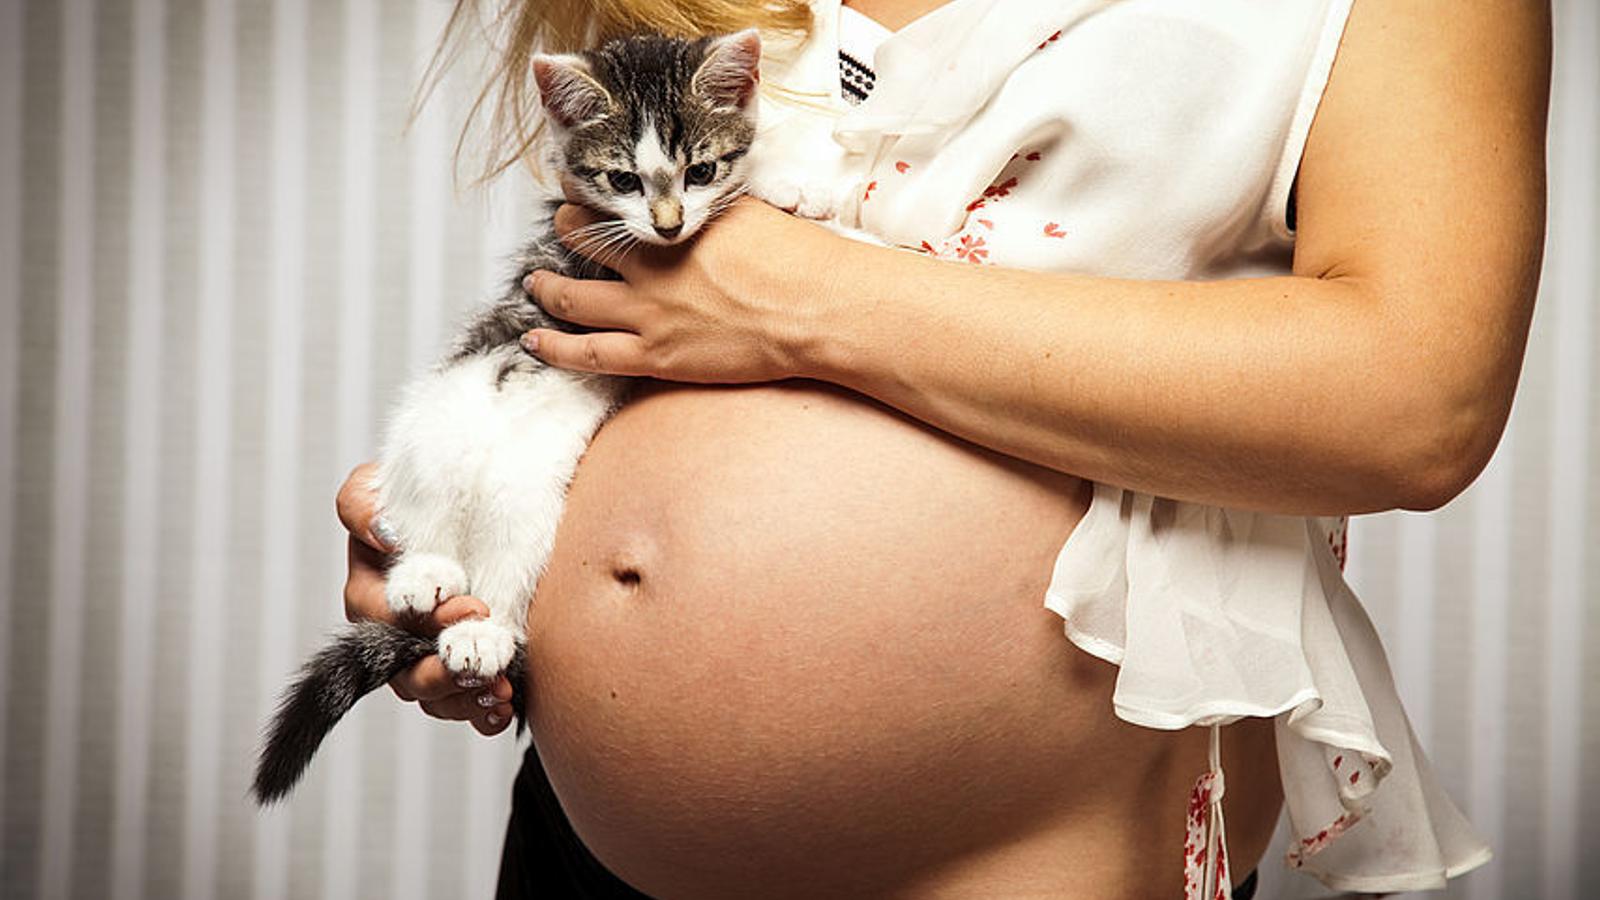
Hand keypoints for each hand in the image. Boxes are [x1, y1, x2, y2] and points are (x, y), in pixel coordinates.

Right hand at [336, 463, 514, 735]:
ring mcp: (427, 656)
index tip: (466, 605)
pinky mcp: (464, 672)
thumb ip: (366, 504)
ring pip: (434, 695)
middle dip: (443, 668)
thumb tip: (385, 534)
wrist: (480, 506)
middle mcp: (393, 632)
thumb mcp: (381, 486)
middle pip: (402, 669)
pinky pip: (465, 706)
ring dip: (464, 698)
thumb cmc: (425, 493)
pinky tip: (505, 708)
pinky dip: (483, 713)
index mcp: (371, 589)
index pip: (381, 616)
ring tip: (498, 693)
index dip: (418, 619)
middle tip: (482, 657)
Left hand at [520, 198, 849, 382]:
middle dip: (568, 230)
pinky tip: (536, 341)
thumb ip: (711, 208)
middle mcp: (652, 265)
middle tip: (561, 225)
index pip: (616, 202)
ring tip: (536, 284)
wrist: (815, 309)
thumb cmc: (798, 259)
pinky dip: (557, 347)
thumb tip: (698, 200)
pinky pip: (591, 354)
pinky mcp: (658, 357)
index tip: (580, 187)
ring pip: (574, 299)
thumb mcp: (750, 212)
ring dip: (549, 288)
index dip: (591, 194)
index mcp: (673, 224)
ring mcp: (649, 314)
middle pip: (587, 241)